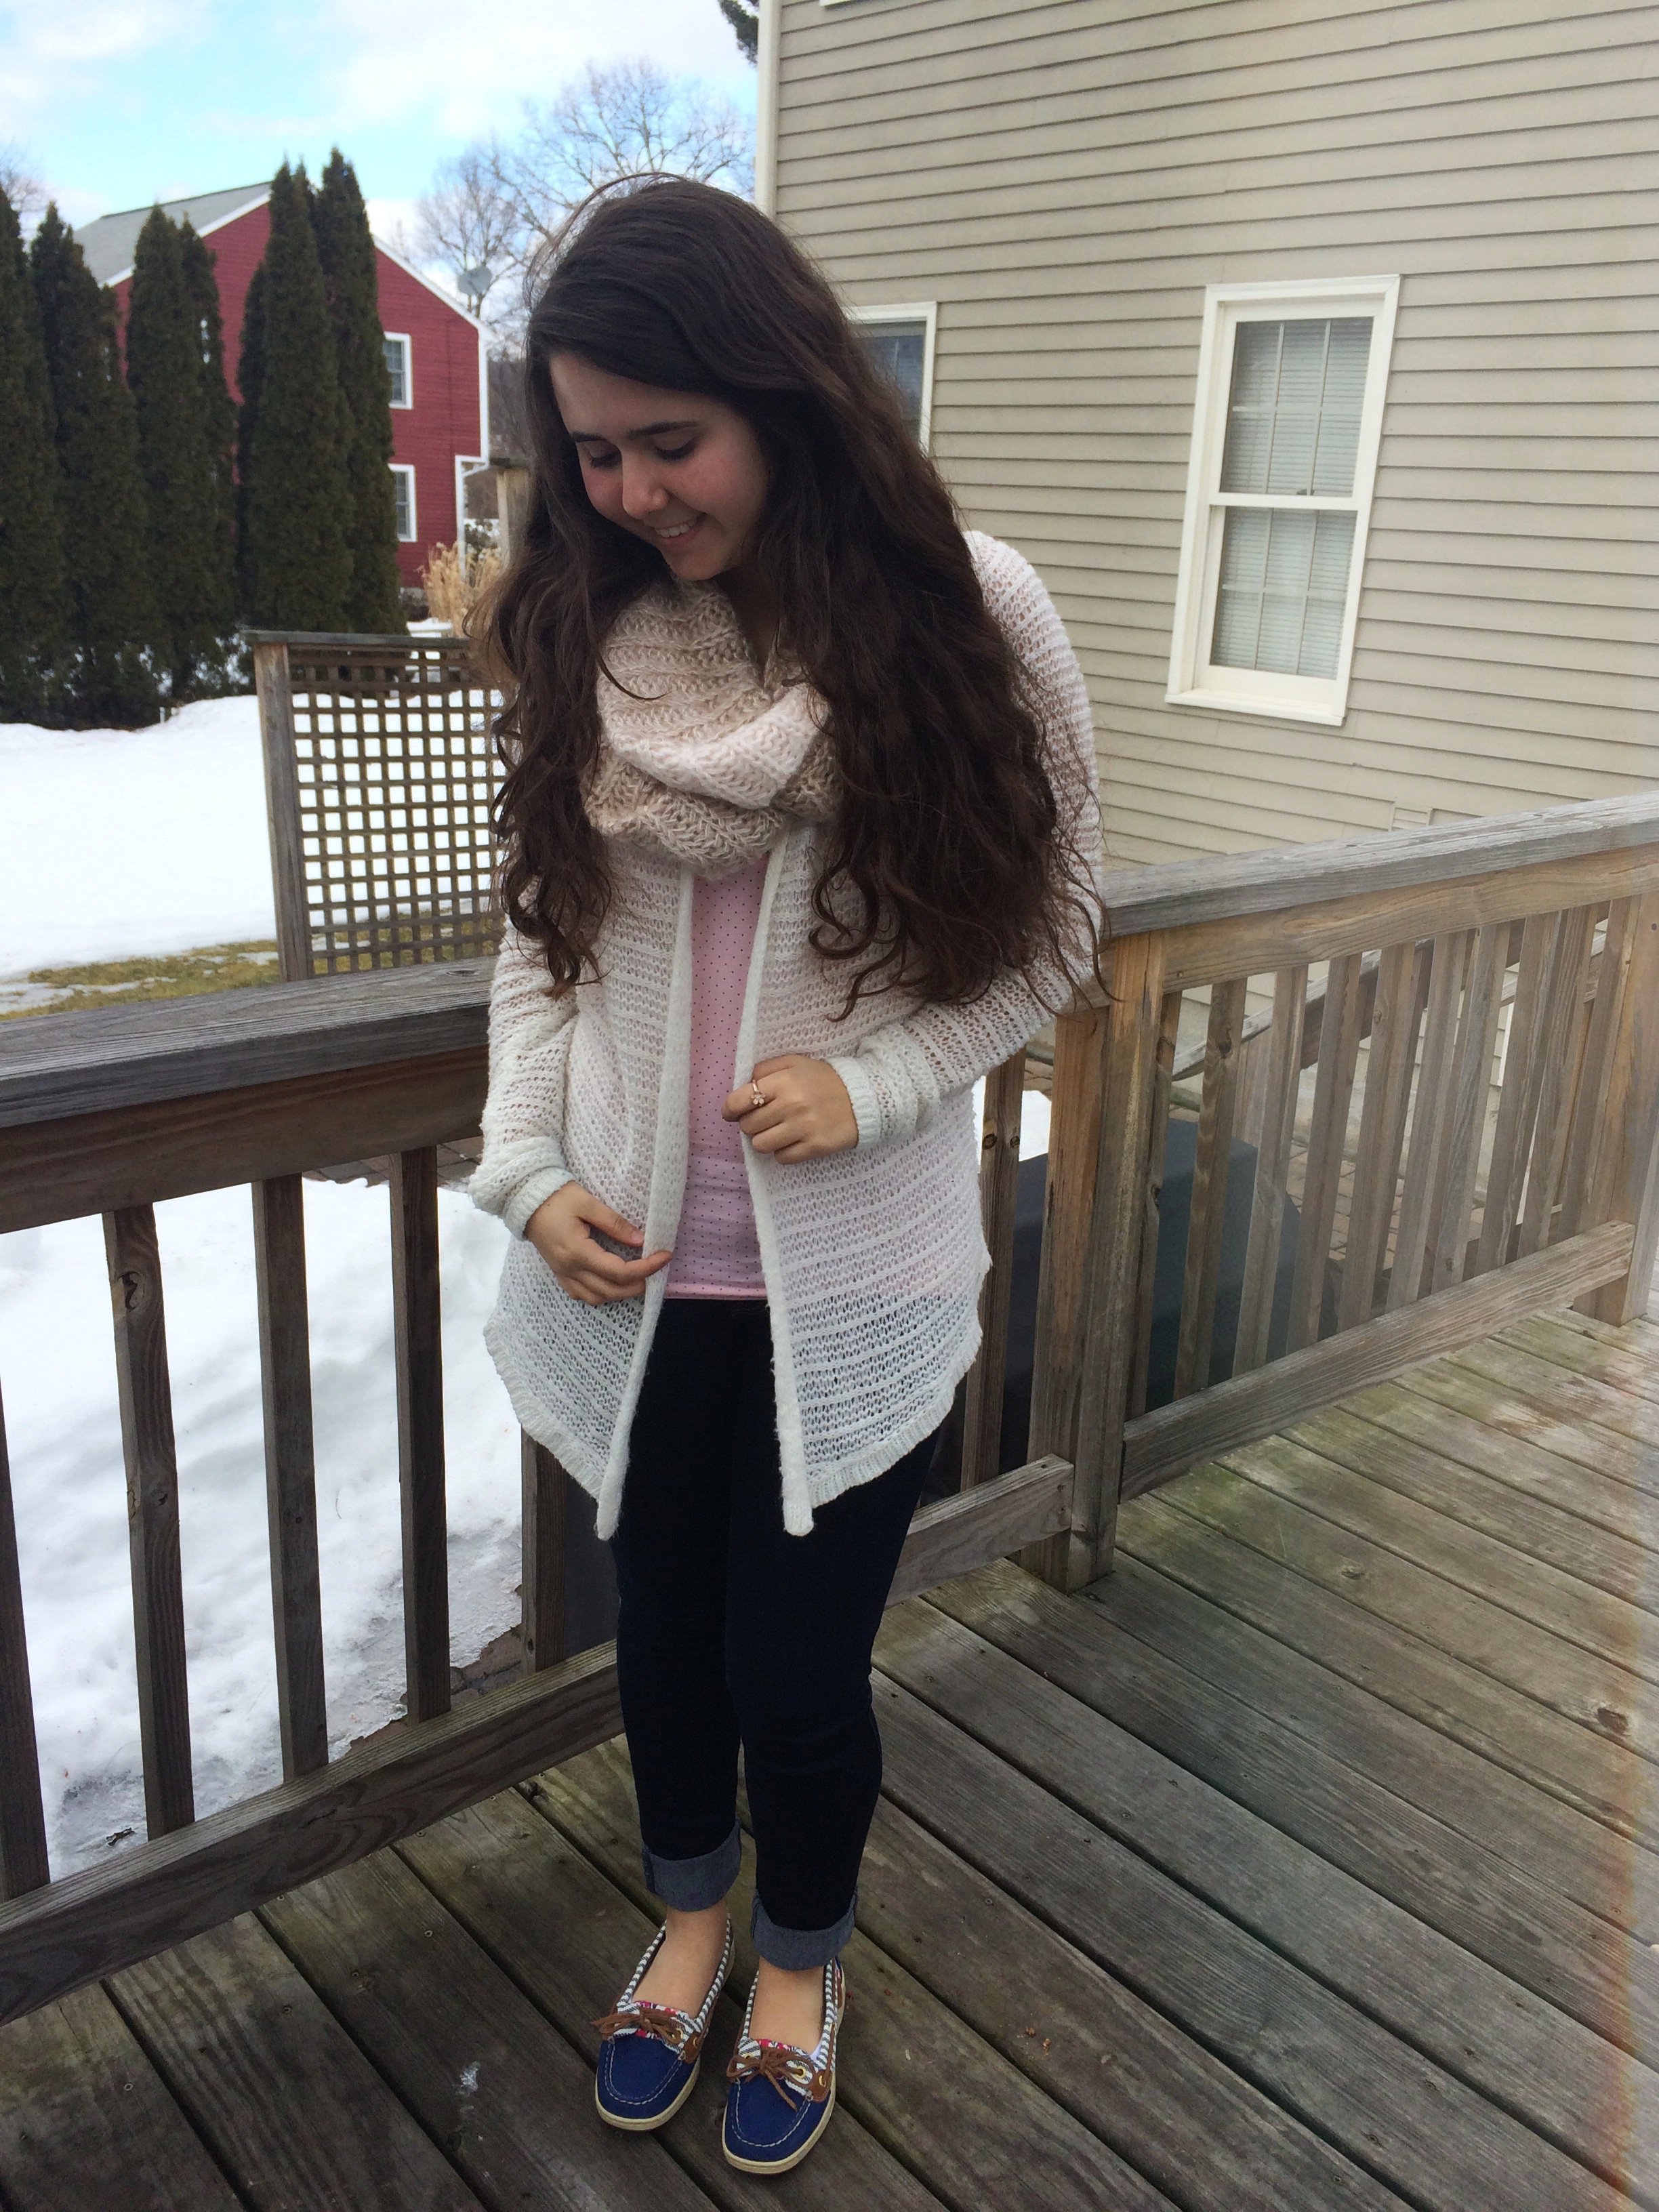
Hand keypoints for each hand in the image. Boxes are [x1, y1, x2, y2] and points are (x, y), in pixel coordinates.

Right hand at [525, 1182, 671, 1305]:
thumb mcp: (588, 1203)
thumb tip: (641, 1240)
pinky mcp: (558, 1273)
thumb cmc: (557, 1197)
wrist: (525, 1200)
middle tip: (655, 1270)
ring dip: (620, 1293)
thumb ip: (614, 1223)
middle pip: (610, 1291)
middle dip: (637, 1285)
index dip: (647, 1268)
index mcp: (578, 1252)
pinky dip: (601, 1294)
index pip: (620, 1271)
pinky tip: (611, 1282)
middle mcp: (570, 1269)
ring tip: (637, 1278)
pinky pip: (582, 1294)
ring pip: (596, 1298)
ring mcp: (562, 1274)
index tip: (665, 1256)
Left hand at [723, 1054, 857, 1163]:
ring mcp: (803, 1128)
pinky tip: (793, 1141)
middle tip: (765, 1119)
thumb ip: (767, 1069)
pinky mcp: (815, 1147)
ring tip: (778, 1131)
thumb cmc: (824, 1080)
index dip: (730, 1109)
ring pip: (761, 1145)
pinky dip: (783, 1152)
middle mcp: (791, 1105)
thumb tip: (744, 1085)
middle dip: (752, 1124)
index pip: (739, 1101)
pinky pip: (782, 1158)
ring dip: (765, 1140)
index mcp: (783, 1081)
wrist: (864, 1098)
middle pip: (748, 1126)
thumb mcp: (796, 1063)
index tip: (731, 1113)